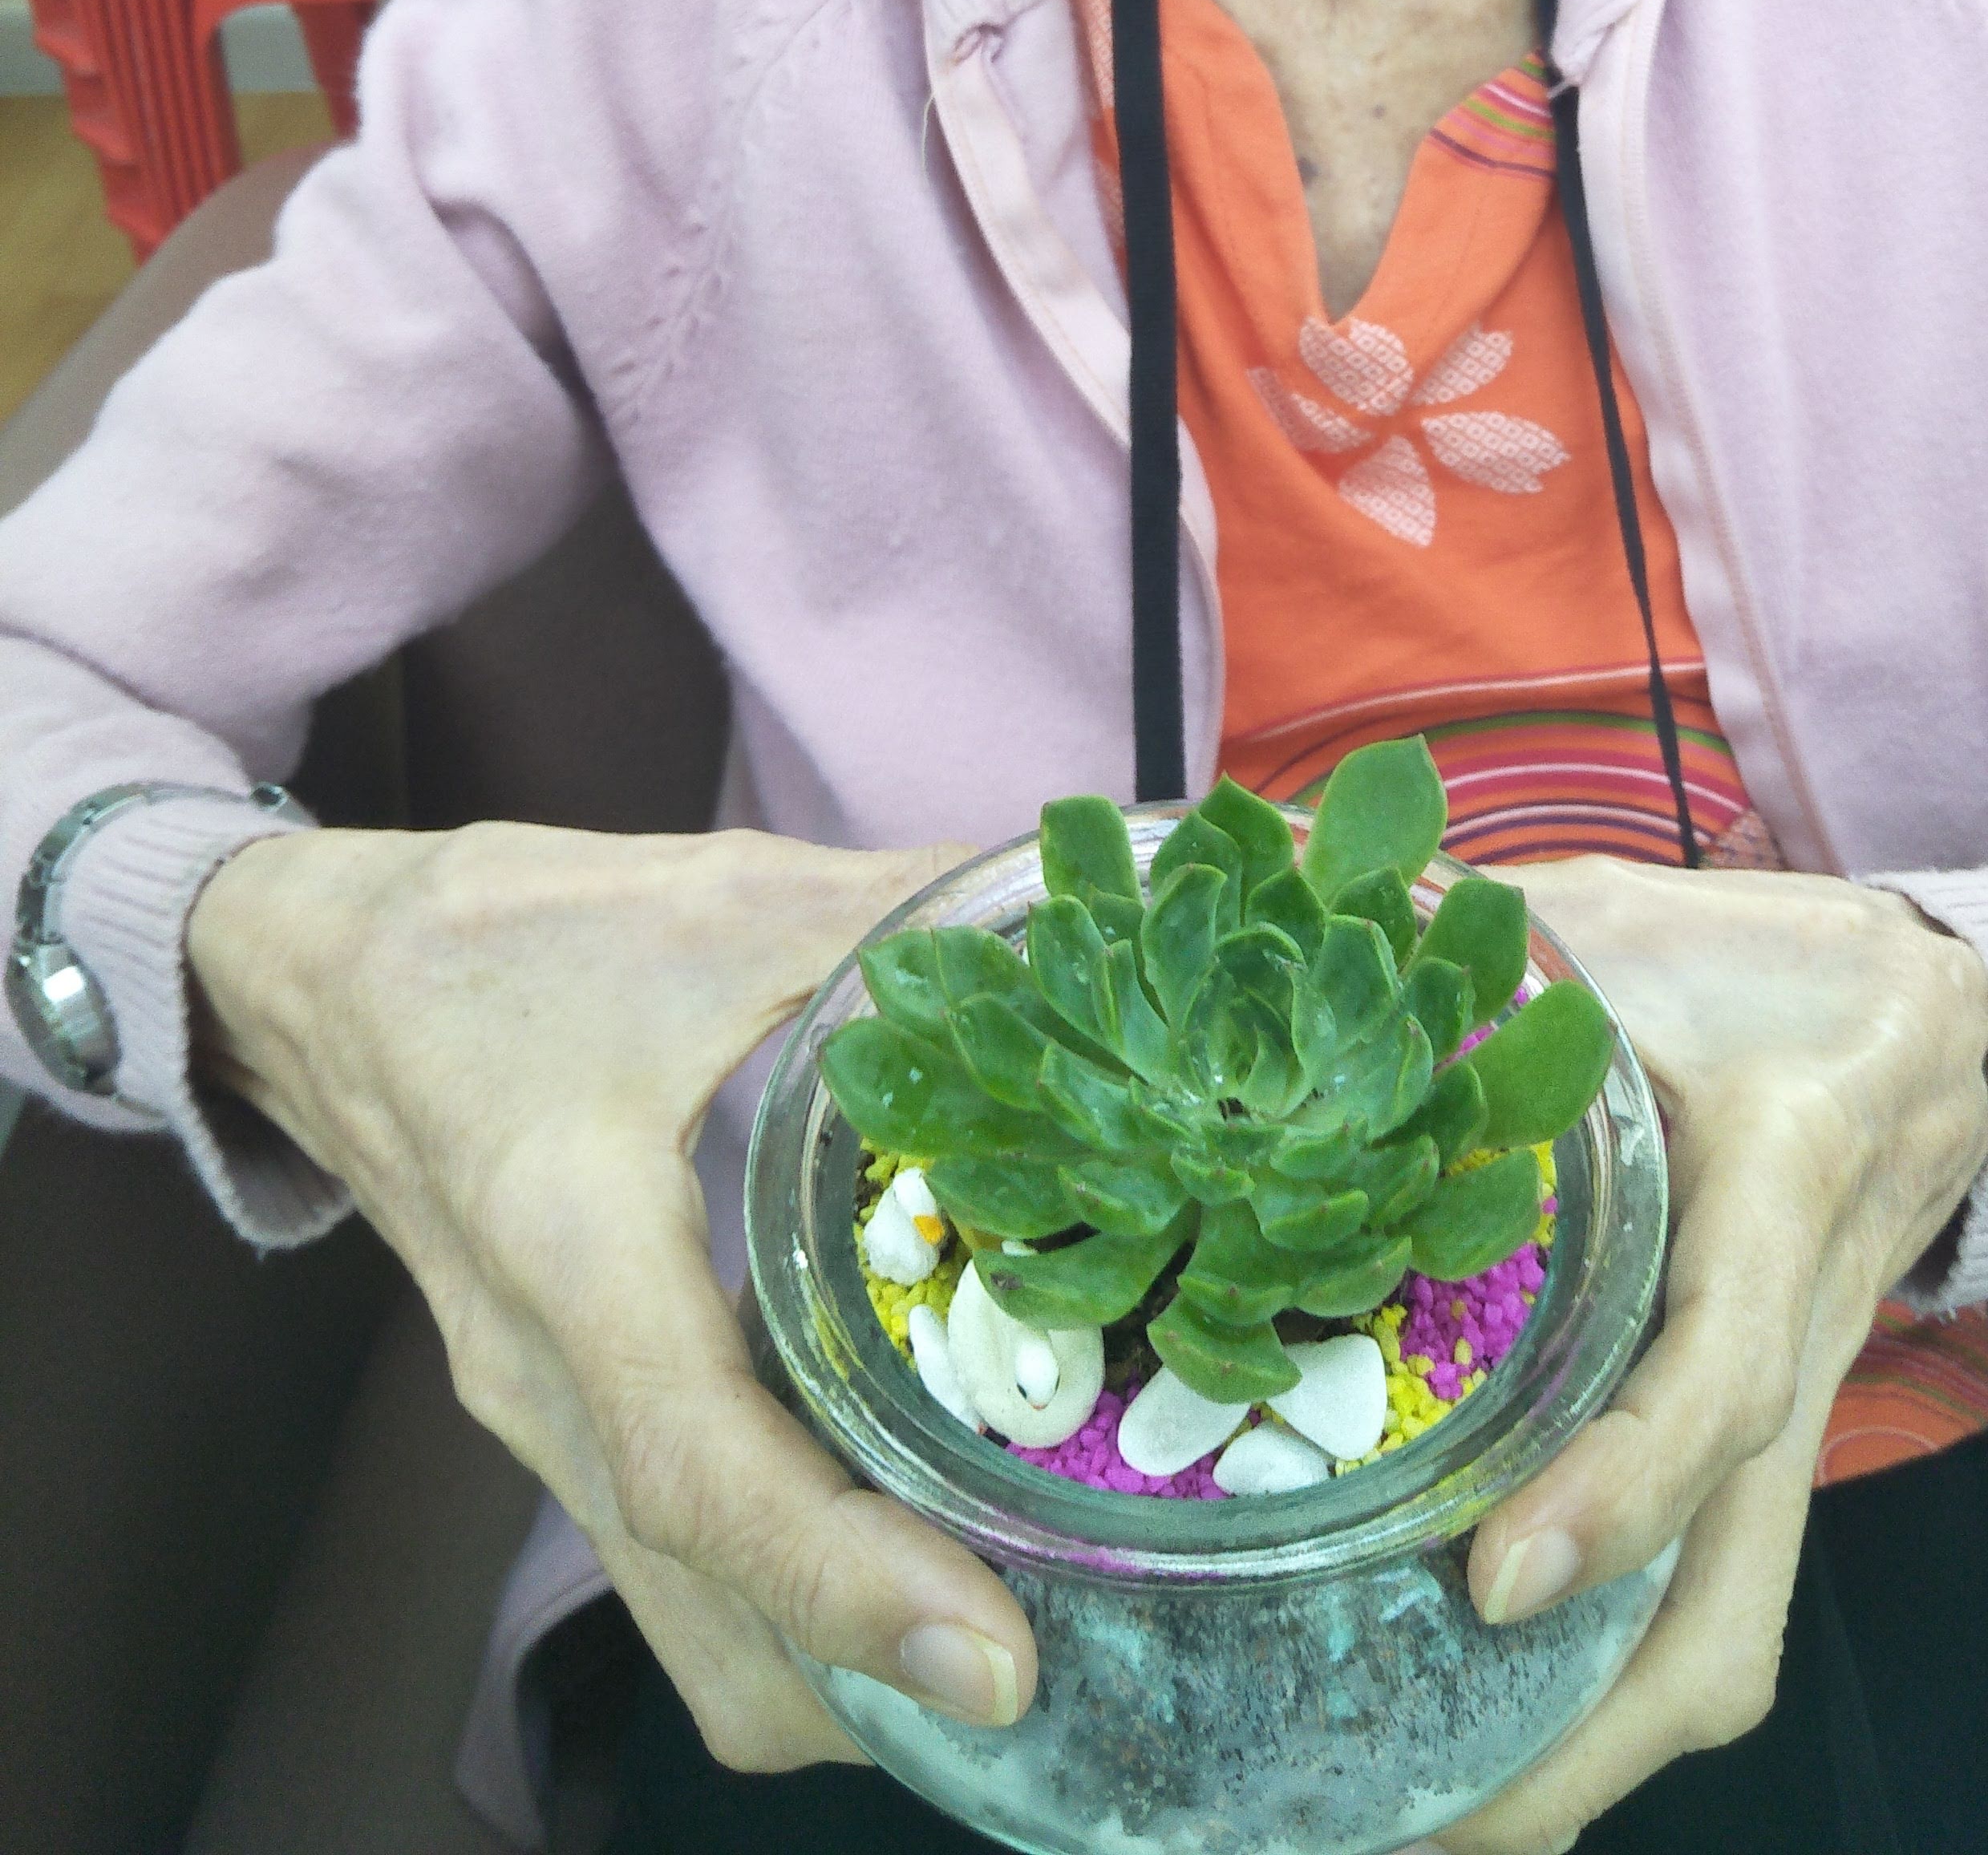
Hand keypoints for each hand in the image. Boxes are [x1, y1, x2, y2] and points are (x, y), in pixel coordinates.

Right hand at [187, 820, 1035, 1770]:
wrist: (322, 981)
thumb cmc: (505, 937)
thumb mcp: (713, 900)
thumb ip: (899, 914)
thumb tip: (1076, 914)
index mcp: (574, 1246)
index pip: (700, 1472)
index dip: (847, 1580)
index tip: (994, 1657)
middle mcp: (543, 1380)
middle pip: (710, 1619)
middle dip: (880, 1676)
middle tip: (1068, 1643)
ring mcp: (538, 1423)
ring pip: (691, 1632)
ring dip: (839, 1667)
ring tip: (1017, 1611)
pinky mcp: (556, 1426)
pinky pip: (675, 1579)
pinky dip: (791, 1602)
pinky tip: (907, 1530)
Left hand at [1435, 857, 1987, 1853]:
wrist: (1929, 1014)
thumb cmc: (1756, 962)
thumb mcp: (1627, 920)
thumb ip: (1485, 932)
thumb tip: (1304, 909)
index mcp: (1774, 1192)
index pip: (1718, 1377)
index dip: (1621, 1487)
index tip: (1497, 1580)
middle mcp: (1787, 1343)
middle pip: (1729, 1606)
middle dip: (1584, 1746)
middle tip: (1413, 1823)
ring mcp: (1781, 1416)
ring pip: (1721, 1635)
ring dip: (1584, 1758)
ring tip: (1417, 1829)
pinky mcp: (1756, 1446)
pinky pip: (1697, 1599)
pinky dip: (1593, 1689)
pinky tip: (1464, 1729)